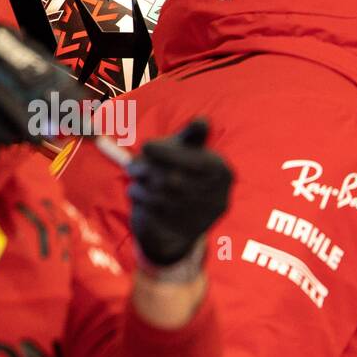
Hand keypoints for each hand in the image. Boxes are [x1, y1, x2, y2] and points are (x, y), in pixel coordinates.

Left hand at [127, 120, 232, 268]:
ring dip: (141, 184)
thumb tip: (202, 121)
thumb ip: (192, 136)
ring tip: (135, 179)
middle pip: (176, 180)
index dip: (168, 152)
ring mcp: (202, 219)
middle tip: (133, 165)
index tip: (146, 146)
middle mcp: (219, 197)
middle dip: (149, 169)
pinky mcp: (183, 234)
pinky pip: (155, 214)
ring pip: (163, 197)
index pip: (196, 161)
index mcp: (223, 173)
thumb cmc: (181, 175)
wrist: (176, 225)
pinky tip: (136, 192)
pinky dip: (141, 201)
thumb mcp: (187, 151)